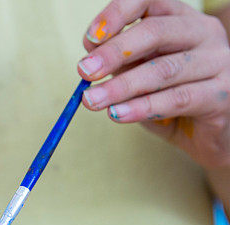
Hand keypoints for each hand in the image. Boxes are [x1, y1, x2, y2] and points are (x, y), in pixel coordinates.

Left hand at [78, 0, 229, 169]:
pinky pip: (178, 99)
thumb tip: (89, 58)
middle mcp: (204, 34)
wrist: (208, 134)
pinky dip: (143, 107)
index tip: (90, 38)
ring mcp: (218, 63)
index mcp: (182, 19)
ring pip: (165, 69)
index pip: (150, 0)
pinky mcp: (221, 97)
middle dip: (115, 52)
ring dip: (122, 86)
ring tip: (92, 100)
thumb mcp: (141, 74)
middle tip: (84, 70)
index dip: (118, 13)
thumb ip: (122, 63)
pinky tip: (118, 114)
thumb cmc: (169, 98)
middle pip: (157, 31)